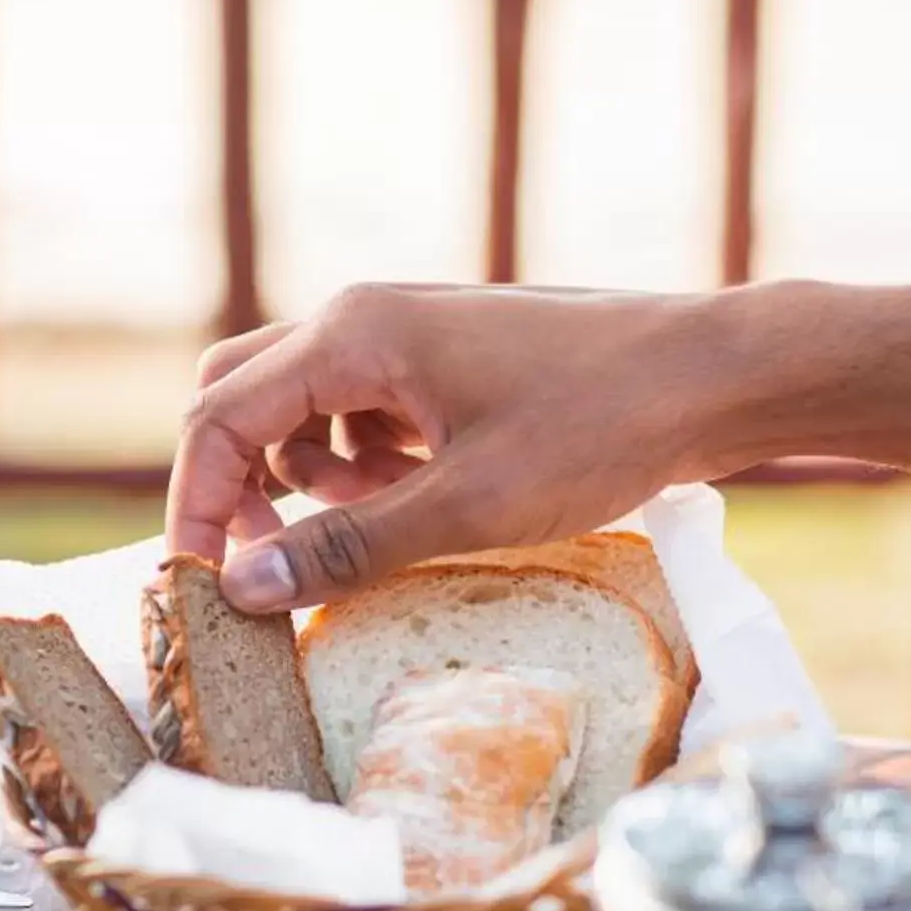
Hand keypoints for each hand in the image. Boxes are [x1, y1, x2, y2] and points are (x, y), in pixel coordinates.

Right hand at [164, 282, 731, 609]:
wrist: (713, 378)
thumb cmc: (598, 428)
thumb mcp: (465, 507)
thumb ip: (346, 548)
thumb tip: (242, 591)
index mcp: (352, 334)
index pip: (218, 418)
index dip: (197, 508)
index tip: (203, 587)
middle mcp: (365, 319)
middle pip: (241, 396)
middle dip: (237, 484)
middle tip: (266, 562)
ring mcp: (408, 337)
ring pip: (302, 409)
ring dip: (306, 480)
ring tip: (370, 533)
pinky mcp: (447, 364)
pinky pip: (364, 415)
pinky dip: (365, 468)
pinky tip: (422, 505)